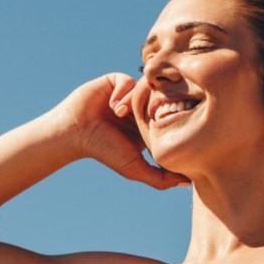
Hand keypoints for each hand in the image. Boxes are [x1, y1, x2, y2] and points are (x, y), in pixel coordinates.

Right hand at [54, 73, 190, 189]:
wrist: (76, 133)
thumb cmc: (103, 151)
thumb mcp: (134, 168)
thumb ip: (160, 178)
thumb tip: (188, 183)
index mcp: (146, 124)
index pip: (169, 114)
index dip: (167, 119)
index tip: (158, 128)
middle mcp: (138, 107)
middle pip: (160, 98)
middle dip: (152, 107)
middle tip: (141, 119)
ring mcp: (127, 93)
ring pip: (146, 88)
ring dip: (134, 101)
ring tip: (120, 114)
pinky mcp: (115, 82)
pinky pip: (129, 80)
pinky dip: (123, 92)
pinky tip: (113, 106)